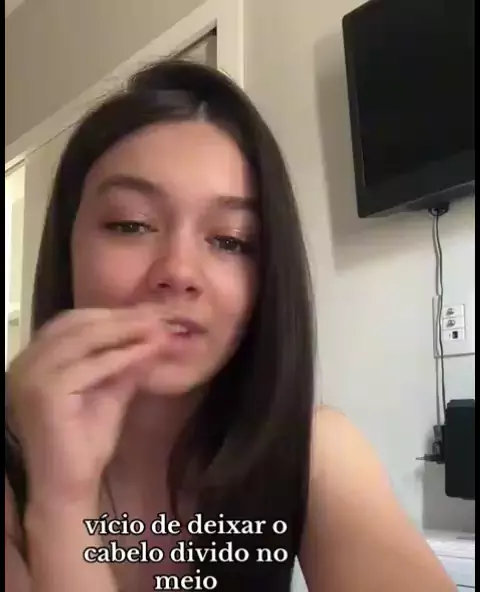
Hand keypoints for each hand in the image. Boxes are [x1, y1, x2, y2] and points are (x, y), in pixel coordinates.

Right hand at [6, 306, 164, 506]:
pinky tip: (148, 351)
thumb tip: (152, 331)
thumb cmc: (86, 440)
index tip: (151, 311)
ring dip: (126, 330)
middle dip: (123, 317)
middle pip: (79, 323)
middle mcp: (26, 361)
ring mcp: (31, 375)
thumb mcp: (109, 388)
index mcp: (35, 358)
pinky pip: (91, 365)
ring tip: (158, 327)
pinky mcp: (45, 392)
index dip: (115, 314)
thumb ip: (123, 360)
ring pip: (85, 338)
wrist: (69, 485)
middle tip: (160, 315)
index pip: (76, 322)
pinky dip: (123, 355)